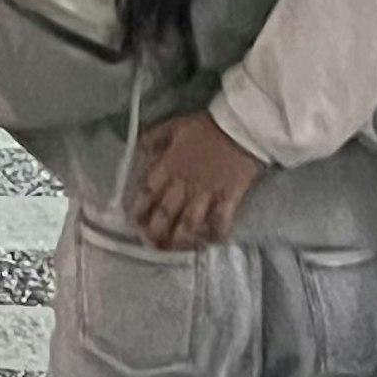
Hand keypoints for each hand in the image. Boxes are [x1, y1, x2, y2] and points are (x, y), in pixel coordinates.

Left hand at [135, 112, 266, 248]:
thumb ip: (155, 138)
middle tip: (152, 245)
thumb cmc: (206, 126)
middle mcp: (184, 183)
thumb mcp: (174, 125)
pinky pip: (220, 221)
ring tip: (174, 250)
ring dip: (180, 239)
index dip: (140, 210)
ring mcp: (207, 193)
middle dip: (156, 231)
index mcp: (169, 166)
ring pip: (188, 223)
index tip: (135, 224)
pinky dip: (215, 234)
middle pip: (166, 213)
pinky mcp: (228, 198)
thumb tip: (140, 151)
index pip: (149, 192)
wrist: (241, 126)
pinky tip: (210, 243)